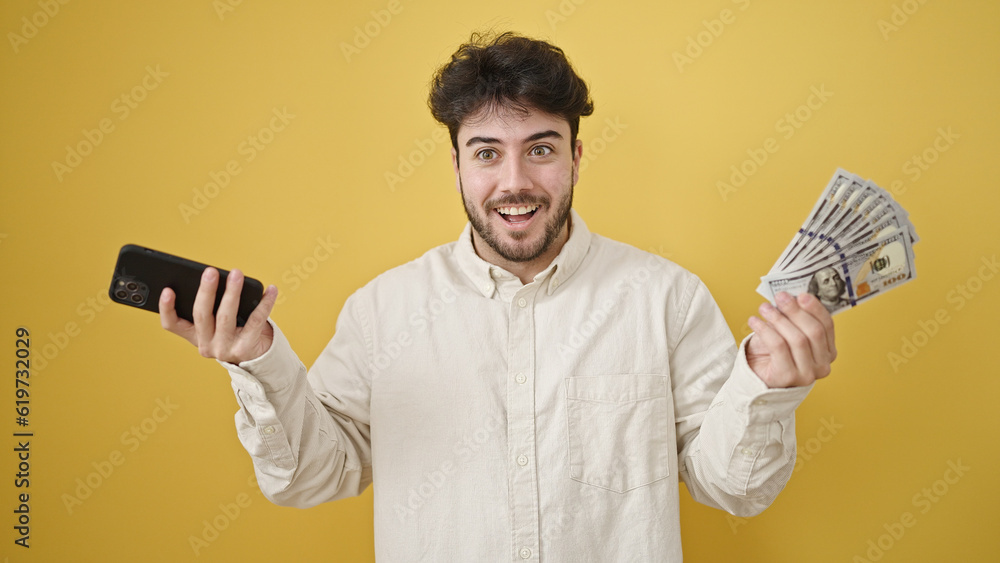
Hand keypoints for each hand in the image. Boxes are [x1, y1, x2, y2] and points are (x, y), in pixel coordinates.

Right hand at [159, 267, 277, 363]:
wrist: (256, 357)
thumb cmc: (234, 332)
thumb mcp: (216, 325)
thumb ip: (211, 308)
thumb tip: (213, 279)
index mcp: (194, 336)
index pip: (172, 324)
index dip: (167, 308)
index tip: (168, 290)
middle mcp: (207, 345)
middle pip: (202, 315)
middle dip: (206, 291)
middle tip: (210, 272)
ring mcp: (225, 348)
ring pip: (226, 316)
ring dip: (232, 292)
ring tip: (236, 274)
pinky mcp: (246, 348)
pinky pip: (255, 321)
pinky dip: (264, 303)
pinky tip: (270, 290)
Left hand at [746, 291, 836, 387]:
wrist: (756, 374)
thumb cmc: (773, 351)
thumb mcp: (787, 331)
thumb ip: (794, 317)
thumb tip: (790, 296)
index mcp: (828, 352)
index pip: (827, 326)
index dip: (815, 308)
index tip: (800, 294)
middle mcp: (822, 365)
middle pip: (814, 332)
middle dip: (796, 311)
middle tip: (780, 297)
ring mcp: (807, 374)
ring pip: (797, 339)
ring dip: (778, 319)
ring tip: (764, 308)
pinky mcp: (788, 377)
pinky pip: (778, 346)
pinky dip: (765, 330)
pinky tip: (754, 321)